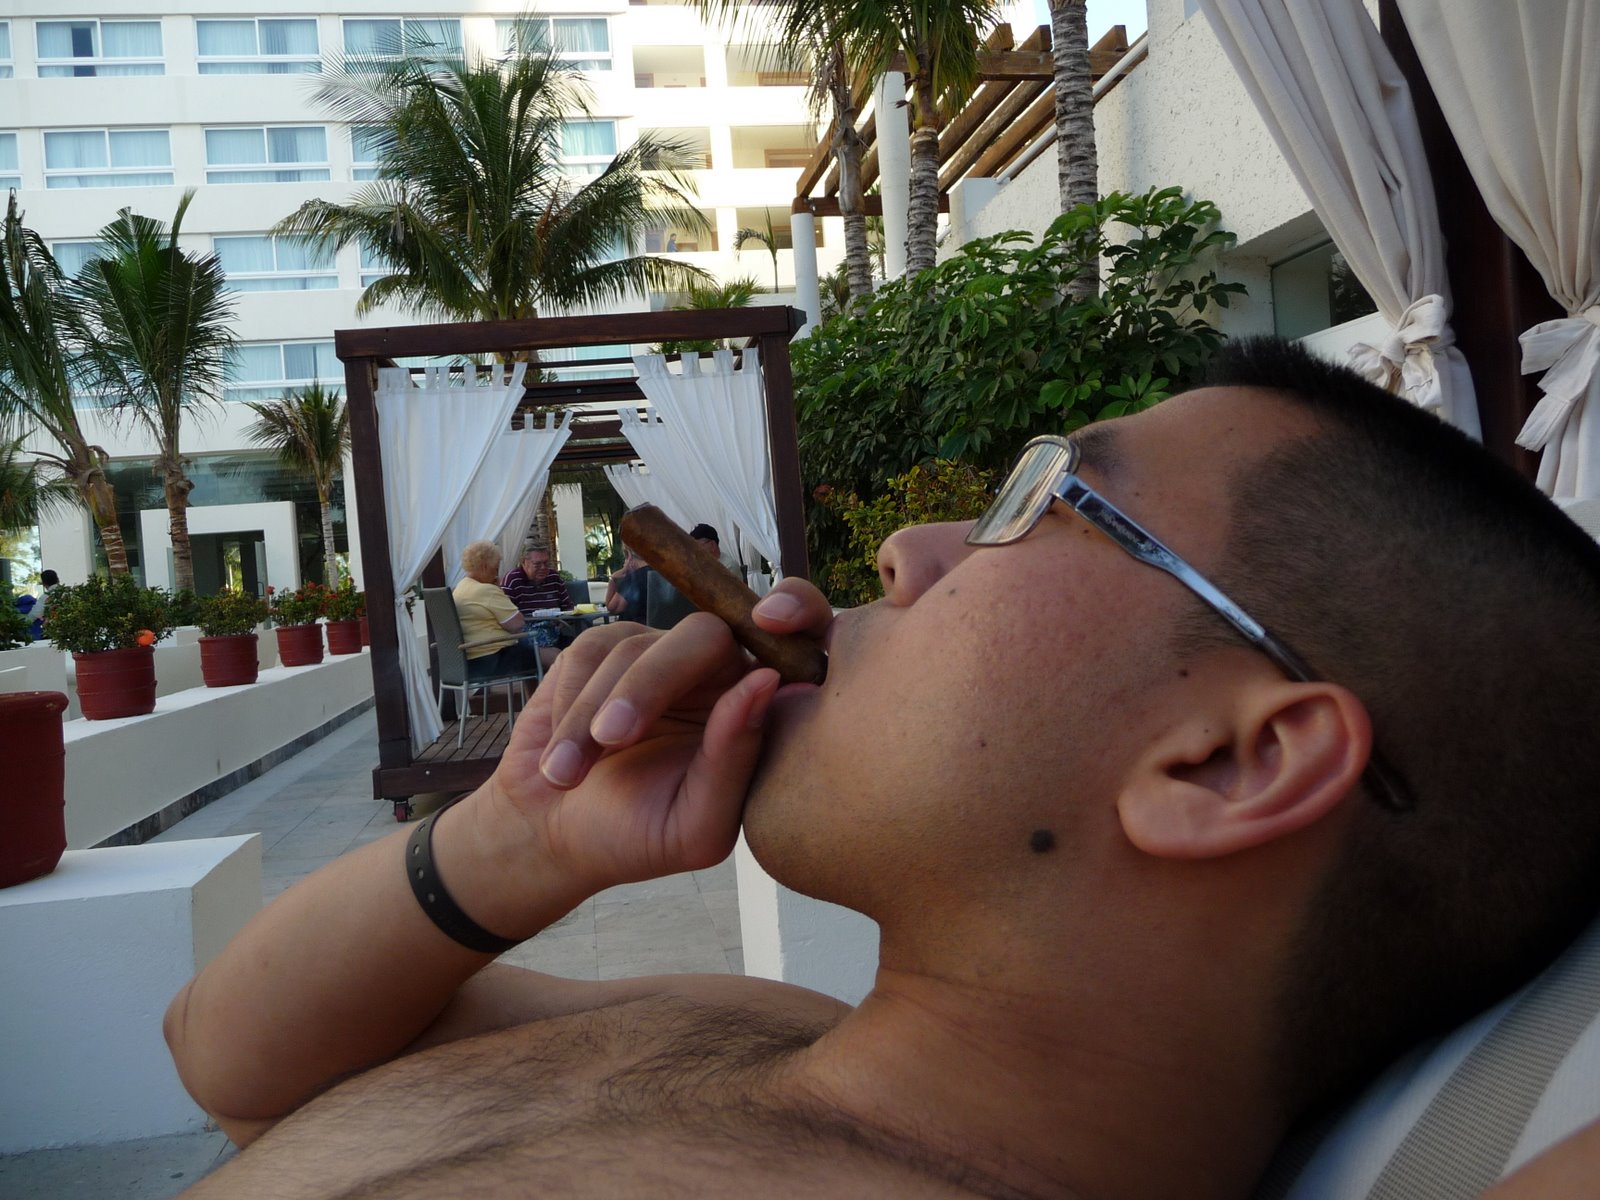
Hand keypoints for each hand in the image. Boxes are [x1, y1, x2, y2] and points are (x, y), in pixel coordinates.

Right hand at [479, 579, 832, 898]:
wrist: (553, 833)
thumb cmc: (637, 836)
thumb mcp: (695, 825)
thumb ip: (735, 760)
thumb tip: (765, 681)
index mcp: (759, 711)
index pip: (802, 636)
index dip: (798, 607)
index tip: (774, 617)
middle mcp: (718, 673)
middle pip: (705, 635)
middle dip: (652, 684)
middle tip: (613, 738)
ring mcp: (660, 655)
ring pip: (637, 648)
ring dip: (592, 714)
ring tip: (567, 774)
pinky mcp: (607, 648)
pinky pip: (591, 651)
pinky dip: (569, 706)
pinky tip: (562, 753)